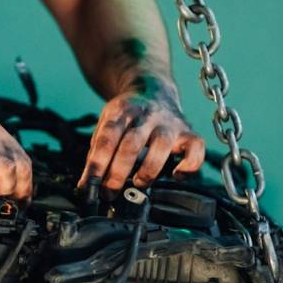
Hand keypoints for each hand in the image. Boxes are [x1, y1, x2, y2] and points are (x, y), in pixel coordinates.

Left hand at [78, 83, 204, 190]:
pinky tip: (176, 175)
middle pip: (131, 145)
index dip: (97, 165)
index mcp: (120, 112)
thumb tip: (87, 185)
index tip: (90, 186)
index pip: (106, 139)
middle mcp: (146, 115)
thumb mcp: (106, 124)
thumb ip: (97, 152)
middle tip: (109, 192)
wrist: (154, 90)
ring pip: (162, 146)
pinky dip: (189, 165)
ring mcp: (168, 123)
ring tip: (138, 183)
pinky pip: (196, 148)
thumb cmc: (127, 117)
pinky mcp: (188, 131)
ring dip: (148, 170)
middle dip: (118, 173)